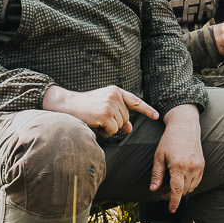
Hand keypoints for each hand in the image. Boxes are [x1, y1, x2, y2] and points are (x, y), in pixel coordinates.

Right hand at [42, 84, 159, 135]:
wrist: (67, 105)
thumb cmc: (85, 108)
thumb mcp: (104, 108)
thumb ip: (118, 115)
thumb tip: (129, 128)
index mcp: (115, 91)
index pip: (135, 101)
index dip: (146, 109)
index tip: (156, 116)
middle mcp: (115, 95)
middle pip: (126, 118)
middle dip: (115, 123)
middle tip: (98, 118)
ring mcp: (111, 104)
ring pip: (120, 125)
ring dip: (109, 127)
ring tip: (95, 119)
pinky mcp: (106, 114)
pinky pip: (113, 130)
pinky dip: (105, 131)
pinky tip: (95, 124)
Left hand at [150, 105, 203, 212]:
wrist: (185, 127)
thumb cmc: (169, 140)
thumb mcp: (159, 156)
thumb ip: (157, 174)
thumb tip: (153, 189)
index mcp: (179, 166)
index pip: (177, 190)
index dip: (174, 202)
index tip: (171, 209)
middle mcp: (191, 168)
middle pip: (184, 190)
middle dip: (174, 196)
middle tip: (163, 194)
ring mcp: (198, 167)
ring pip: (191, 187)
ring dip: (182, 191)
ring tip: (171, 187)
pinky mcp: (202, 165)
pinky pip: (197, 181)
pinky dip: (189, 185)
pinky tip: (181, 181)